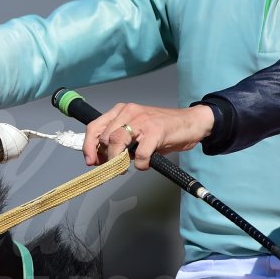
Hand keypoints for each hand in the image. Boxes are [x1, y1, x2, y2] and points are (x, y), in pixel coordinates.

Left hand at [83, 102, 214, 169]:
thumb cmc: (161, 130)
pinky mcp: (156, 131)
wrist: (191, 123)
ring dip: (118, 160)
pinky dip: (140, 164)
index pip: (94, 127)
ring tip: (124, 167)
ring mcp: (142, 120)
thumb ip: (117, 143)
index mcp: (120, 111)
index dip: (88, 146)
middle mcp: (129, 112)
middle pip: (104, 137)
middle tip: (112, 167)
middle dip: (105, 156)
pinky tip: (145, 164)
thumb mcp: (134, 134)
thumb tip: (99, 160)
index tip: (90, 161)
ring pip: (117, 142)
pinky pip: (140, 153)